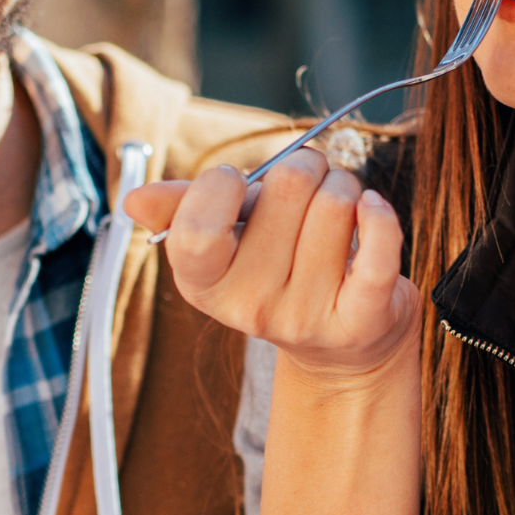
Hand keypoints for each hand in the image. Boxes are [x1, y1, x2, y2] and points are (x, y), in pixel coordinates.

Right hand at [125, 155, 418, 384]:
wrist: (341, 347)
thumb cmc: (279, 270)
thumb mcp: (227, 242)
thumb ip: (184, 211)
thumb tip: (134, 200)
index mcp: (204, 284)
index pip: (197, 226)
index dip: (221, 183)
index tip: (237, 182)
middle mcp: (251, 307)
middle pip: (287, 186)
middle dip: (305, 167)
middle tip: (309, 185)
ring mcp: (306, 316)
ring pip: (337, 203)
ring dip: (345, 186)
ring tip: (341, 207)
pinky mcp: (361, 318)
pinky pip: (379, 247)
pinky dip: (380, 215)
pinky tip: (372, 208)